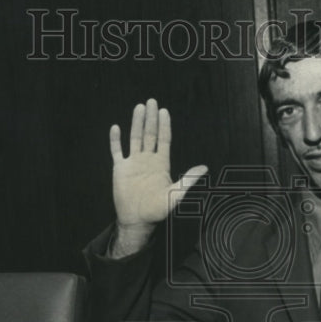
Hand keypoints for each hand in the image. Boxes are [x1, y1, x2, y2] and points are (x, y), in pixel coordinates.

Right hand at [108, 98, 206, 256]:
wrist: (137, 220)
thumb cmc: (157, 210)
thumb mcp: (175, 195)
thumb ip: (188, 180)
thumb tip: (204, 168)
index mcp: (161, 163)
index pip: (163, 139)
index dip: (164, 125)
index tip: (164, 111)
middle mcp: (148, 160)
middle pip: (149, 133)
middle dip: (151, 118)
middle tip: (151, 101)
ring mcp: (133, 163)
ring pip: (134, 138)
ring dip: (136, 123)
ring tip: (138, 108)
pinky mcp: (120, 169)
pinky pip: (117, 151)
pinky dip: (115, 140)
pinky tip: (116, 128)